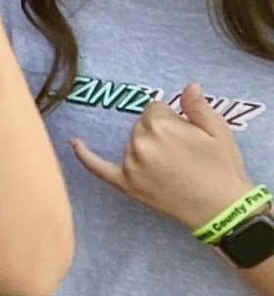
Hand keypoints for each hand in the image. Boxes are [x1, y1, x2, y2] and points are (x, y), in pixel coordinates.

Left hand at [72, 84, 256, 232]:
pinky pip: (97, 167)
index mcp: (161, 126)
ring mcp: (129, 165)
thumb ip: (198, 106)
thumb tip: (188, 86)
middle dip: (161, 132)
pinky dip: (85, 155)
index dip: (173, 119)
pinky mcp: (125, 184)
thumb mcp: (218, 131)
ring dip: (146, 147)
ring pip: (131, 143)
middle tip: (184, 152)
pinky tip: (74, 142)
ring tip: (174, 166)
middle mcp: (139, 144)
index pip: (155, 108)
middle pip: (142, 124)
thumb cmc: (222, 168)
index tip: (187, 133)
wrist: (220, 208)